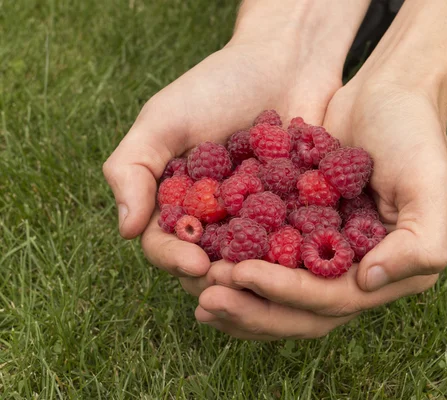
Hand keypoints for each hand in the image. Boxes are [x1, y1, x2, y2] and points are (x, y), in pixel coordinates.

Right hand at [102, 1, 368, 296]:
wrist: (285, 62)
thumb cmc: (218, 85)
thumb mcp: (164, 119)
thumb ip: (134, 167)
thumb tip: (125, 229)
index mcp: (179, 203)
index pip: (167, 244)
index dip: (175, 259)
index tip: (196, 265)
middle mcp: (217, 219)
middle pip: (210, 265)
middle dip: (219, 278)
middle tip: (235, 281)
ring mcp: (260, 221)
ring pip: (253, 265)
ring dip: (257, 278)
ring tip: (268, 282)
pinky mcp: (301, 216)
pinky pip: (299, 246)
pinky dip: (300, 258)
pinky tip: (307, 266)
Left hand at [191, 72, 446, 339]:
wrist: (388, 92)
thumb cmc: (413, 133)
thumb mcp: (430, 186)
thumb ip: (420, 245)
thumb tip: (368, 281)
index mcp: (392, 272)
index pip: (333, 300)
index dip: (286, 293)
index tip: (241, 273)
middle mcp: (360, 273)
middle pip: (301, 311)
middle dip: (254, 309)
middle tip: (206, 298)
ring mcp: (328, 255)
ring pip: (280, 296)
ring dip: (241, 298)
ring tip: (198, 291)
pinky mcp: (304, 233)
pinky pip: (269, 261)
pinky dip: (240, 268)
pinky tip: (205, 265)